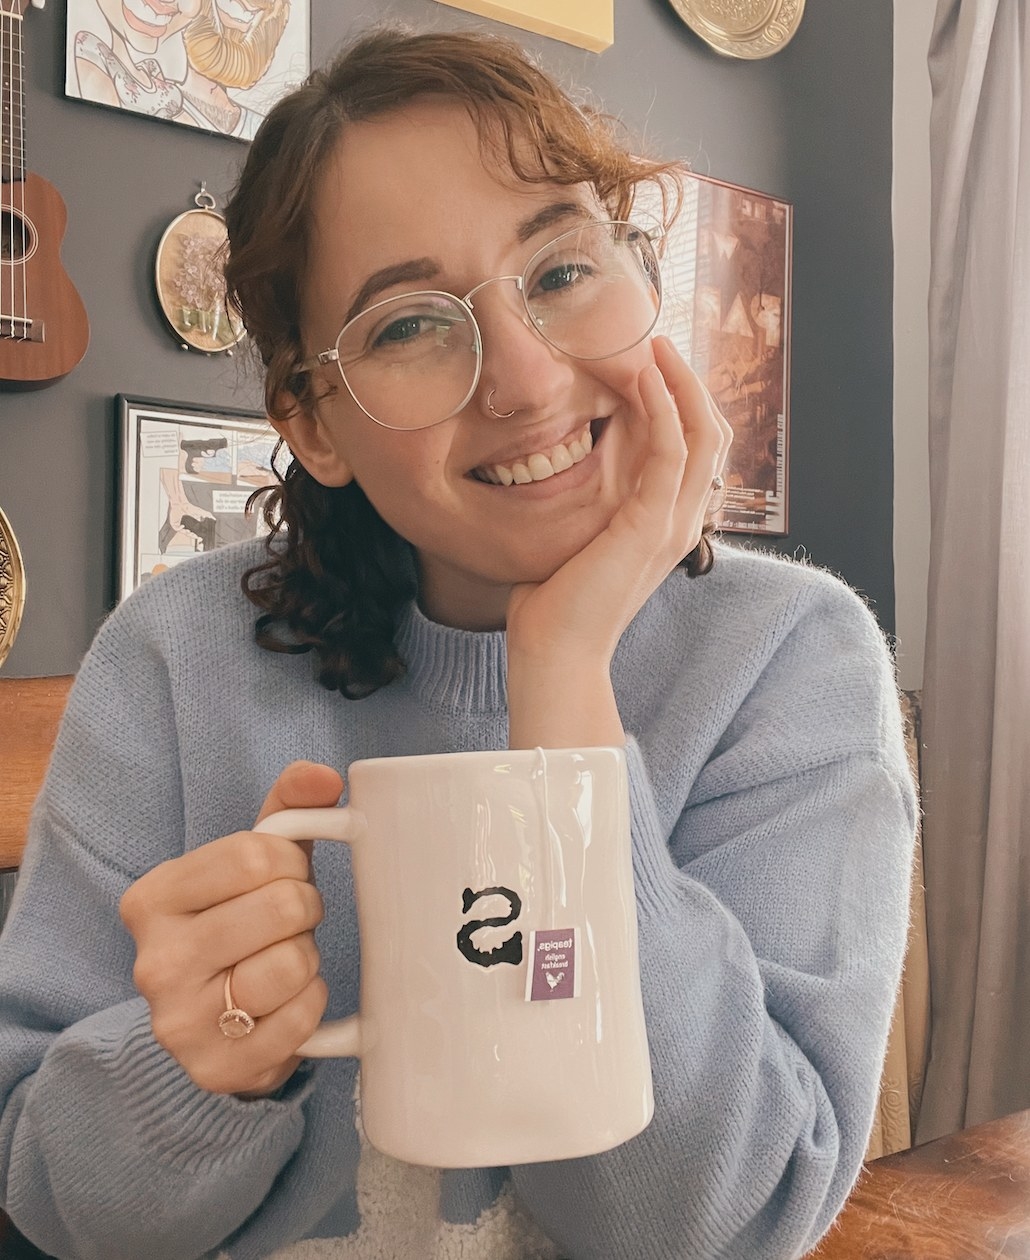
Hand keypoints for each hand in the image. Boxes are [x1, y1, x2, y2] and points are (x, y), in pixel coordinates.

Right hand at [120, 761, 341, 1096]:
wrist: (217, 1027)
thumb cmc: (242, 924)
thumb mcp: (254, 862)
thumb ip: (288, 807)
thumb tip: (323, 776)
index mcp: (153, 898)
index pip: (256, 854)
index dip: (292, 862)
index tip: (286, 876)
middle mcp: (155, 961)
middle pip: (281, 906)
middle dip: (304, 909)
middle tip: (292, 922)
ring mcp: (180, 1022)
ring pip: (293, 964)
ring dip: (308, 959)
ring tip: (285, 962)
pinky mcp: (215, 1069)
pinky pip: (302, 1019)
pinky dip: (311, 1005)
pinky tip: (286, 1004)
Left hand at [505, 336, 730, 747]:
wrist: (554, 651)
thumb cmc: (555, 601)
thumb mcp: (578, 537)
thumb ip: (588, 502)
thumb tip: (559, 466)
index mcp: (669, 523)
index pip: (697, 448)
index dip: (683, 401)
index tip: (649, 362)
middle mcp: (682, 520)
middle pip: (713, 431)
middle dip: (689, 381)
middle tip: (656, 340)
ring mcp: (671, 523)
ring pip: (704, 432)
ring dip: (681, 382)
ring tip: (652, 343)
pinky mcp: (649, 525)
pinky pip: (672, 450)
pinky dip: (662, 406)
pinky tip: (639, 376)